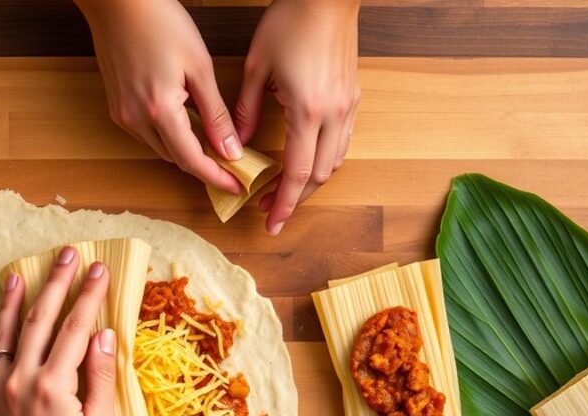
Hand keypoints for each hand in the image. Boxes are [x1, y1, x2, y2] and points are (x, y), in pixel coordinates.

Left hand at [0, 247, 116, 415]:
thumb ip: (101, 377)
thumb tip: (104, 335)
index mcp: (54, 386)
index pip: (74, 328)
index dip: (89, 296)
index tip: (99, 269)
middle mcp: (22, 381)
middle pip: (40, 320)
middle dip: (55, 284)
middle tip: (66, 254)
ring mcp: (0, 391)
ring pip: (8, 334)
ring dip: (16, 301)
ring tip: (19, 273)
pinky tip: (2, 319)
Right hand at [76, 0, 242, 193]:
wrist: (118, 2)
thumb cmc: (160, 22)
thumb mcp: (199, 67)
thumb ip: (215, 114)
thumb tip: (230, 149)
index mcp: (159, 111)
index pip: (192, 160)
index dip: (216, 177)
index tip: (237, 186)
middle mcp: (136, 119)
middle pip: (176, 158)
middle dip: (204, 165)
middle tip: (232, 165)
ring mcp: (122, 114)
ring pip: (161, 147)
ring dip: (186, 150)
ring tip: (213, 144)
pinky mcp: (116, 106)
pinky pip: (147, 133)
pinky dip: (169, 135)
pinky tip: (186, 123)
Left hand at [235, 0, 360, 234]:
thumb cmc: (291, 21)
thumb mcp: (257, 67)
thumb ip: (244, 111)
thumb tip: (234, 145)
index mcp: (308, 110)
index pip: (298, 172)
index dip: (284, 202)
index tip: (271, 222)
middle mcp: (334, 114)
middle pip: (320, 175)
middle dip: (296, 198)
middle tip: (272, 210)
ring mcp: (348, 107)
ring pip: (335, 161)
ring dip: (312, 181)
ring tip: (288, 190)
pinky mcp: (354, 97)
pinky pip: (343, 141)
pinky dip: (325, 159)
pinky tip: (309, 160)